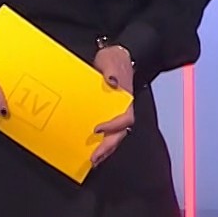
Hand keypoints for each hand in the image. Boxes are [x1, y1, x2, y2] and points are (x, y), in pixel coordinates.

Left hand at [89, 44, 136, 167]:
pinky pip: (107, 132)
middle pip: (120, 133)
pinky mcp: (107, 114)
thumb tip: (112, 81)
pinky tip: (91, 149)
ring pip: (115, 136)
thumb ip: (111, 70)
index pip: (126, 118)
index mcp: (126, 100)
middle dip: (108, 147)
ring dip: (105, 149)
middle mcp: (123, 109)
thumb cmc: (114, 60)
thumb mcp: (111, 61)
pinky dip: (101, 143)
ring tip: (93, 160)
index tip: (98, 129)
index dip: (114, 126)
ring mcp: (116, 113)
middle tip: (95, 158)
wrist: (116, 56)